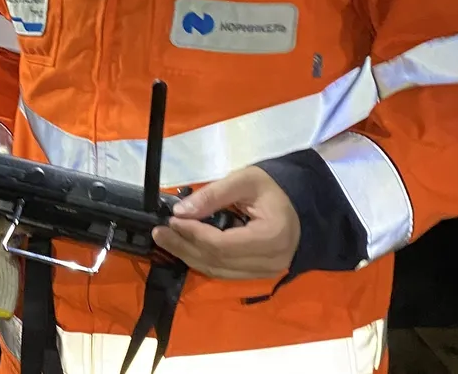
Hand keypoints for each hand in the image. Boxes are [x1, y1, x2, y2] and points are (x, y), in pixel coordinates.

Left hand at [152, 166, 300, 280]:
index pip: (222, 244)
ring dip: (189, 256)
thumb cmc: (271, 188)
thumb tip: (180, 211)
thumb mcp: (243, 180)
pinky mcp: (259, 275)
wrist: (298, 203)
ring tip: (166, 240)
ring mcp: (266, 272)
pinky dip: (202, 261)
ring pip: (218, 271)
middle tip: (159, 233)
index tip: (171, 220)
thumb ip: (212, 195)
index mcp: (271, 236)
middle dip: (184, 247)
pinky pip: (225, 273)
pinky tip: (185, 248)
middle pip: (217, 261)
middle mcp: (271, 261)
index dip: (193, 234)